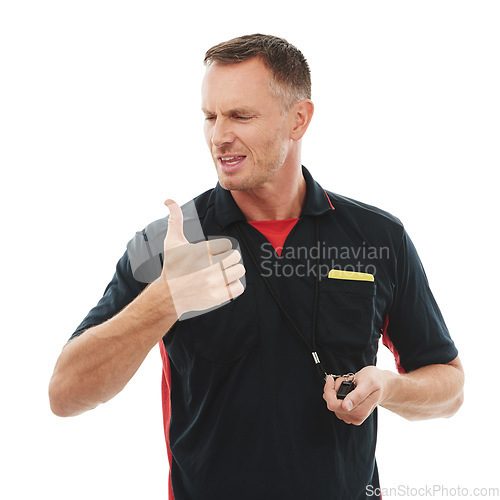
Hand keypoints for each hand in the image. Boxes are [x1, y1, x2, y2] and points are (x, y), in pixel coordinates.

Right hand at [160, 199, 245, 317]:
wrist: (168, 297)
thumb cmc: (172, 267)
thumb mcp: (172, 243)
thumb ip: (175, 220)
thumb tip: (168, 200)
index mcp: (200, 251)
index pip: (228, 245)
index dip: (221, 249)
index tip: (211, 255)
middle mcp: (208, 267)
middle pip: (236, 256)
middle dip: (229, 259)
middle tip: (218, 264)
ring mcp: (214, 283)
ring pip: (239, 271)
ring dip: (232, 272)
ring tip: (221, 274)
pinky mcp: (217, 297)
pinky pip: (239, 287)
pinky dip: (234, 286)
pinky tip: (223, 285)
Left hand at [323, 366, 387, 424]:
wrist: (382, 385)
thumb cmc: (376, 382)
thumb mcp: (368, 383)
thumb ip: (357, 395)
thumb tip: (346, 406)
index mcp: (360, 411)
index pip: (333, 404)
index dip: (329, 391)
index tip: (330, 379)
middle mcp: (355, 416)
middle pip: (331, 404)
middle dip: (334, 389)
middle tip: (344, 380)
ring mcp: (351, 416)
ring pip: (332, 403)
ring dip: (336, 391)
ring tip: (348, 383)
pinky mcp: (348, 413)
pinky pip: (335, 404)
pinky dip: (337, 394)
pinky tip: (347, 388)